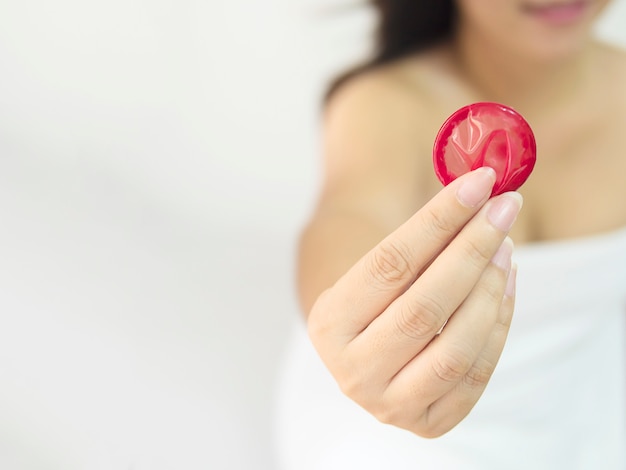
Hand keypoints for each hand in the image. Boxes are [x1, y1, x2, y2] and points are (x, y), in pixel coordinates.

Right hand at [307, 167, 520, 437]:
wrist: (367, 348)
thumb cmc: (377, 295)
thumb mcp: (378, 267)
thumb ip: (422, 238)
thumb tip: (482, 193)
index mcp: (328, 324)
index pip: (390, 264)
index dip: (439, 220)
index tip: (480, 182)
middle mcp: (351, 370)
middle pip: (423, 308)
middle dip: (472, 251)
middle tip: (503, 209)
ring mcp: (389, 404)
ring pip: (454, 350)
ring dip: (490, 291)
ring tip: (506, 247)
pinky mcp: (427, 422)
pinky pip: (475, 377)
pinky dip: (498, 326)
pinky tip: (506, 286)